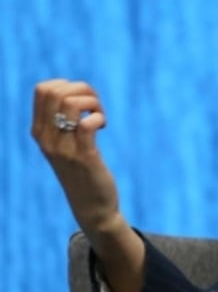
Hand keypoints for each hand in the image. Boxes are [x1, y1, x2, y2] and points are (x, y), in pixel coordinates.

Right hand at [32, 79, 120, 234]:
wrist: (91, 206)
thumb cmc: (81, 170)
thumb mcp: (63, 143)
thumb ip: (61, 120)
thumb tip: (74, 89)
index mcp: (39, 131)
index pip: (42, 89)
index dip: (68, 85)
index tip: (83, 102)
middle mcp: (46, 138)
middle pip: (56, 91)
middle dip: (83, 90)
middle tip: (95, 108)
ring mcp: (63, 148)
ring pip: (71, 103)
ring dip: (93, 103)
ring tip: (100, 117)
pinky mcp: (84, 157)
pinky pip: (87, 125)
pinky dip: (99, 117)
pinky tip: (103, 126)